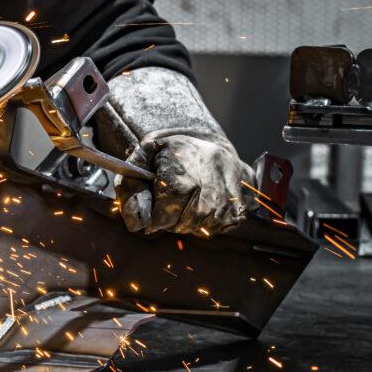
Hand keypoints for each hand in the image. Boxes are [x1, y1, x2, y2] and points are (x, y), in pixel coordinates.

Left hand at [94, 66, 256, 237]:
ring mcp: (227, 199)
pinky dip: (206, 222)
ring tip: (186, 201)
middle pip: (181, 225)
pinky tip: (202, 203)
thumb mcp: (144, 158)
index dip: (155, 218)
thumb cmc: (171, 153)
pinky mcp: (240, 207)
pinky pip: (217, 228)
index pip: (163, 218)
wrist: (208, 143)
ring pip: (199, 228)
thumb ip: (131, 187)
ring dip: (188, 222)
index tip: (153, 210)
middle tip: (169, 204)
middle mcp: (208, 190)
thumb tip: (135, 223)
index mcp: (181, 177)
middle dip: (170, 220)